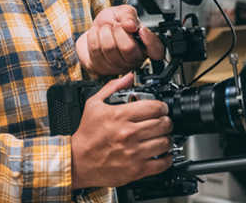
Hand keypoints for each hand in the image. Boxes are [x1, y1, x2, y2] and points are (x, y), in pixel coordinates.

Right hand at [71, 73, 173, 188]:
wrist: (78, 161)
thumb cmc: (87, 135)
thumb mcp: (94, 104)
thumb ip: (112, 87)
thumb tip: (128, 77)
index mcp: (120, 116)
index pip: (154, 107)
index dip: (162, 107)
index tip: (162, 109)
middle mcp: (129, 133)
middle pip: (163, 124)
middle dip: (166, 121)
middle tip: (163, 122)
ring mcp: (134, 152)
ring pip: (165, 142)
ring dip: (166, 138)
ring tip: (161, 137)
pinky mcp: (136, 169)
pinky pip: (162, 163)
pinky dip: (166, 158)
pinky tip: (162, 154)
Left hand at [76, 5, 164, 75]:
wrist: (95, 30)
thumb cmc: (112, 23)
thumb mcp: (123, 11)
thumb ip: (129, 14)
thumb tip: (131, 25)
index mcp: (145, 45)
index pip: (157, 51)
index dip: (150, 41)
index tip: (140, 30)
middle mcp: (135, 59)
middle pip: (128, 48)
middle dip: (117, 30)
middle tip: (116, 26)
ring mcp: (119, 66)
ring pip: (109, 48)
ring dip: (104, 32)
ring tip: (106, 30)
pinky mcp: (103, 69)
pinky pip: (96, 50)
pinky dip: (94, 36)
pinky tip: (98, 35)